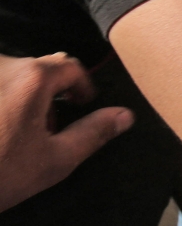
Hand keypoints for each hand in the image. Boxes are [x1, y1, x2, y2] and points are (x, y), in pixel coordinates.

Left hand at [0, 53, 133, 211]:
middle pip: (37, 69)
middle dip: (48, 94)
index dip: (82, 87)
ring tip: (14, 135)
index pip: (70, 67)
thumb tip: (125, 116)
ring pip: (11, 77)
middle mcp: (1, 66)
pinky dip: (2, 101)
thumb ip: (94, 133)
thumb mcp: (55, 160)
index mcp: (32, 78)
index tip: (81, 107)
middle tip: (46, 130)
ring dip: (20, 97)